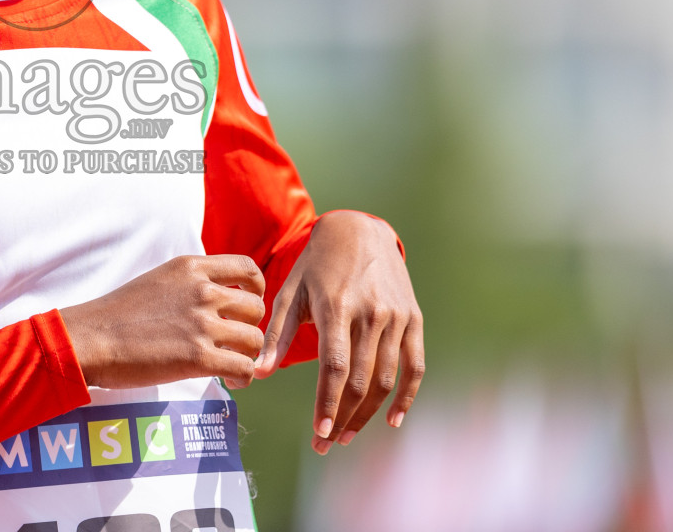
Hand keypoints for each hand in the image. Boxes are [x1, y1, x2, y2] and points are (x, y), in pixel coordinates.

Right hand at [61, 255, 266, 389]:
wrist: (92, 338)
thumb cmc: (117, 314)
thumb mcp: (158, 280)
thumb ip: (189, 283)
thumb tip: (213, 295)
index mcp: (191, 268)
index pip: (247, 268)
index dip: (255, 289)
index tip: (246, 305)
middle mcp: (202, 291)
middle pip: (255, 308)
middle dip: (250, 327)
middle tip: (234, 343)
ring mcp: (202, 323)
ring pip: (254, 339)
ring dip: (247, 355)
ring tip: (233, 364)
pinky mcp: (198, 357)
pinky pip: (243, 367)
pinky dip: (243, 377)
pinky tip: (231, 381)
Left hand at [253, 211, 422, 453]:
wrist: (360, 230)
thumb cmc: (317, 265)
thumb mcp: (291, 291)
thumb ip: (276, 334)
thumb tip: (258, 372)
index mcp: (337, 307)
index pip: (335, 367)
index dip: (328, 403)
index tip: (318, 433)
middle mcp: (371, 314)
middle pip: (361, 380)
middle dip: (343, 418)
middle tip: (327, 443)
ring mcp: (397, 317)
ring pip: (386, 379)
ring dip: (368, 414)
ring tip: (347, 434)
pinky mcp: (414, 319)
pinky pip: (415, 366)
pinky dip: (407, 397)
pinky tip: (392, 420)